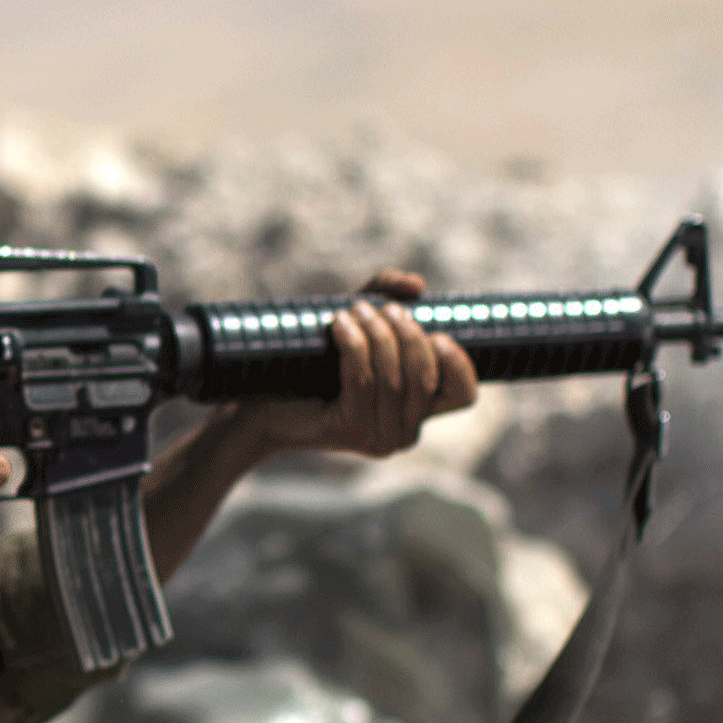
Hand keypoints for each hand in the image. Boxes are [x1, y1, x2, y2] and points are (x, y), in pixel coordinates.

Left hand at [237, 267, 479, 458]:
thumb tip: (416, 284)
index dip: (458, 361)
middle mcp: (404, 433)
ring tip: (354, 310)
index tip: (436, 331)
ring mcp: (378, 438)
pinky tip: (339, 324)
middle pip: (425, 378)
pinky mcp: (348, 432)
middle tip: (381, 309)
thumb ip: (385, 296)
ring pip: (392, 379)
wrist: (259, 403)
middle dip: (407, 334)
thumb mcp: (356, 324)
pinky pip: (362, 381)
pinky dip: (354, 345)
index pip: (463, 394)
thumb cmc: (310, 364)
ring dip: (377, 335)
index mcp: (417, 412)